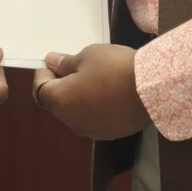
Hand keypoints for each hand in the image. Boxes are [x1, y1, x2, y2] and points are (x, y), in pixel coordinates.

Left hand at [32, 43, 148, 139]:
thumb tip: (52, 62)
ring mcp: (90, 130)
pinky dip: (95, 108)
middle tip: (75, 67)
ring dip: (79, 98)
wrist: (152, 88)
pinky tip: (109, 93)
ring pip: (76, 112)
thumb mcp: (88, 56)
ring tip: (95, 79)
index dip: (44, 74)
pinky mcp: (108, 134)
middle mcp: (70, 121)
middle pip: (57, 103)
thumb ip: (66, 63)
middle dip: (61, 86)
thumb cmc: (115, 68)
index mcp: (59, 101)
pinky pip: (94, 119)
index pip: (39, 89)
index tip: (53, 63)